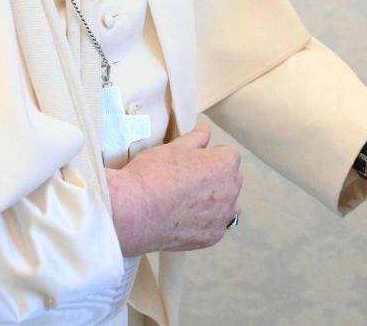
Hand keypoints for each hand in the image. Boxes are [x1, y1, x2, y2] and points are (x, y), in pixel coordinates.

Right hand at [106, 122, 241, 256]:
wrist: (134, 212)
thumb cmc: (154, 173)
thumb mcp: (173, 148)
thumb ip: (196, 139)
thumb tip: (206, 130)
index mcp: (226, 165)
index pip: (228, 155)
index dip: (210, 156)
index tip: (192, 161)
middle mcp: (231, 191)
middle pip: (230, 180)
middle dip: (215, 177)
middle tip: (187, 181)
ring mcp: (223, 217)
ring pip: (226, 205)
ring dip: (215, 201)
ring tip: (188, 202)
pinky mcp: (212, 238)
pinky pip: (215, 226)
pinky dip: (205, 222)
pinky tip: (184, 220)